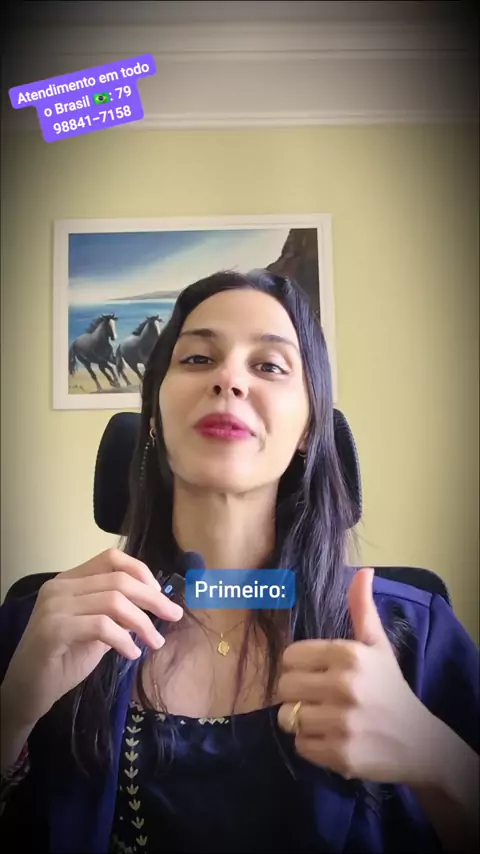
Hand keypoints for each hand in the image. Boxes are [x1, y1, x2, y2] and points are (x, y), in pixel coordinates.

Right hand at [1, 549, 182, 729]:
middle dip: (153, 598)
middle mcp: (60, 587)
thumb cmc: (63, 660)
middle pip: (119, 580)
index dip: (141, 571)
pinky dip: (124, 640)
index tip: (160, 593)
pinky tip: (132, 654)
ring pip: (114, 601)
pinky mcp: (54, 630)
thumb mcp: (97, 630)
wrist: (27, 691)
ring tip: (154, 643)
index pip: (111, 558)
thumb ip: (119, 613)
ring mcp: (54, 607)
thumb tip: (156, 602)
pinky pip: (101, 626)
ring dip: (143, 623)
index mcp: (69, 580)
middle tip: (173, 616)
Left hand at [278, 568, 436, 784]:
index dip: (297, 666)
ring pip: (289, 717)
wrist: (419, 742)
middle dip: (296, 694)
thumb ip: (362, 608)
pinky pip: (300, 745)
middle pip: (284, 686)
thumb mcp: (378, 646)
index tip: (314, 673)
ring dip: (302, 720)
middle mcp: (344, 686)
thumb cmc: (390, 688)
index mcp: (349, 654)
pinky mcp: (340, 755)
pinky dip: (312, 745)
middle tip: (317, 698)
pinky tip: (332, 738)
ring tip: (325, 718)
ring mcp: (342, 722)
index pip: (290, 656)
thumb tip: (364, 571)